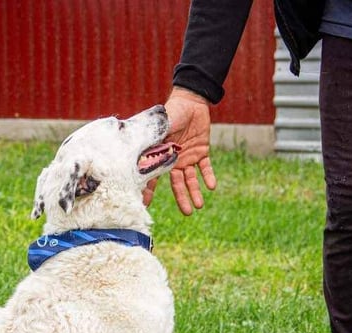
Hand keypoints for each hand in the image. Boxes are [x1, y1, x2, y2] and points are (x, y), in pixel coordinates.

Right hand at [143, 87, 216, 214]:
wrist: (190, 101)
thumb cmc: (171, 113)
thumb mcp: (160, 128)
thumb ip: (153, 141)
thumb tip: (140, 154)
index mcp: (160, 156)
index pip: (153, 177)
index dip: (149, 191)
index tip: (146, 205)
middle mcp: (173, 160)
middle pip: (176, 184)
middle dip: (181, 198)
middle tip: (187, 213)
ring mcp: (187, 157)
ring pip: (191, 179)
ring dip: (194, 192)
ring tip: (199, 206)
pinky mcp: (201, 152)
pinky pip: (205, 167)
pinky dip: (208, 176)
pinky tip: (211, 186)